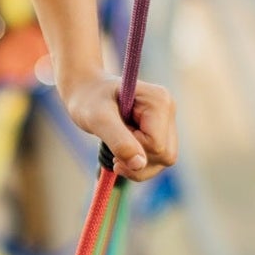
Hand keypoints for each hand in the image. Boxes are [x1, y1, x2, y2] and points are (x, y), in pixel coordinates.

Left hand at [60, 71, 177, 181]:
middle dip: (136, 159)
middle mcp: (168, 109)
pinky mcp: (162, 131)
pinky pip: (158, 160)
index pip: (156, 145)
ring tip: (117, 144)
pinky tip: (122, 149)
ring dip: (136, 163)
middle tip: (112, 144)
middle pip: (165, 156)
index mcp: (159, 101)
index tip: (112, 133)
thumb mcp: (98, 120)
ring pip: (164, 160)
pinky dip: (137, 163)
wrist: (85, 91)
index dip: (132, 148)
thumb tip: (139, 164)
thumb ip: (119, 141)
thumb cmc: (89, 100)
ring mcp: (167, 121)